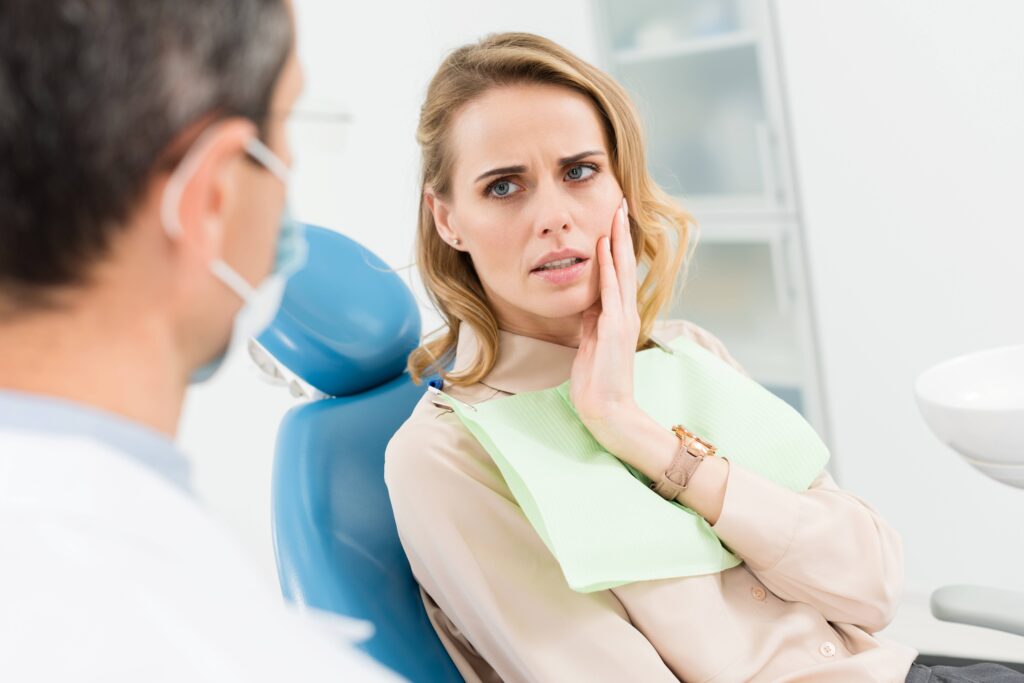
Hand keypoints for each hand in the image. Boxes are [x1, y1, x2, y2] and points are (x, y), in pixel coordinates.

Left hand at [569, 197, 640, 433]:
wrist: (608, 409)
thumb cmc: (597, 381)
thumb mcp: (591, 342)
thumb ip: (591, 320)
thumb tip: (586, 301)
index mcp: (619, 316)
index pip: (617, 272)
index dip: (614, 245)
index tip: (612, 218)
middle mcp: (625, 313)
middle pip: (623, 264)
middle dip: (620, 232)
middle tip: (619, 202)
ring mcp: (622, 320)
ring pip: (619, 271)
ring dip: (616, 241)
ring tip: (616, 213)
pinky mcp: (614, 329)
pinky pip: (610, 292)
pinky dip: (607, 268)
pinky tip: (603, 247)